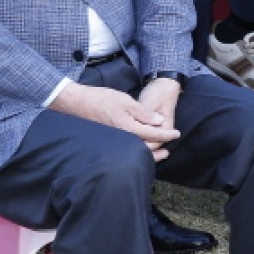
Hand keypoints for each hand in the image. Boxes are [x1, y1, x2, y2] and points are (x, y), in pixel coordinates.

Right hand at [51, 81, 179, 161]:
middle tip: (169, 149)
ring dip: (148, 153)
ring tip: (159, 153)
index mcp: (128, 127)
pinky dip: (135, 150)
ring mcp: (114, 141)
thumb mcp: (125, 100)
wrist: (76, 103)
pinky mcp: (108, 141)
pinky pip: (125, 149)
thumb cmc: (100, 99)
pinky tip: (139, 148)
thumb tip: (160, 122)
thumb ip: (144, 112)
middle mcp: (121, 138)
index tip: (177, 134)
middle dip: (159, 149)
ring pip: (135, 151)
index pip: (153, 134)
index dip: (166, 135)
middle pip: (145, 148)